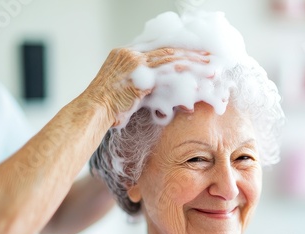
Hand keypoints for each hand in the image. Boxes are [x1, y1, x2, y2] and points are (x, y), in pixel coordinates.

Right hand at [80, 47, 209, 126]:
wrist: (92, 113)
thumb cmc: (107, 109)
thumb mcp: (124, 91)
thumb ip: (141, 85)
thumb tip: (158, 90)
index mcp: (125, 55)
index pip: (158, 49)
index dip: (179, 52)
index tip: (196, 56)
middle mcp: (129, 54)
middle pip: (167, 51)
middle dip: (191, 55)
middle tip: (211, 58)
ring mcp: (133, 62)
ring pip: (171, 59)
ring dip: (194, 64)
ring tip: (212, 69)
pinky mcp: (138, 76)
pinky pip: (166, 74)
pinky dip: (184, 77)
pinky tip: (199, 81)